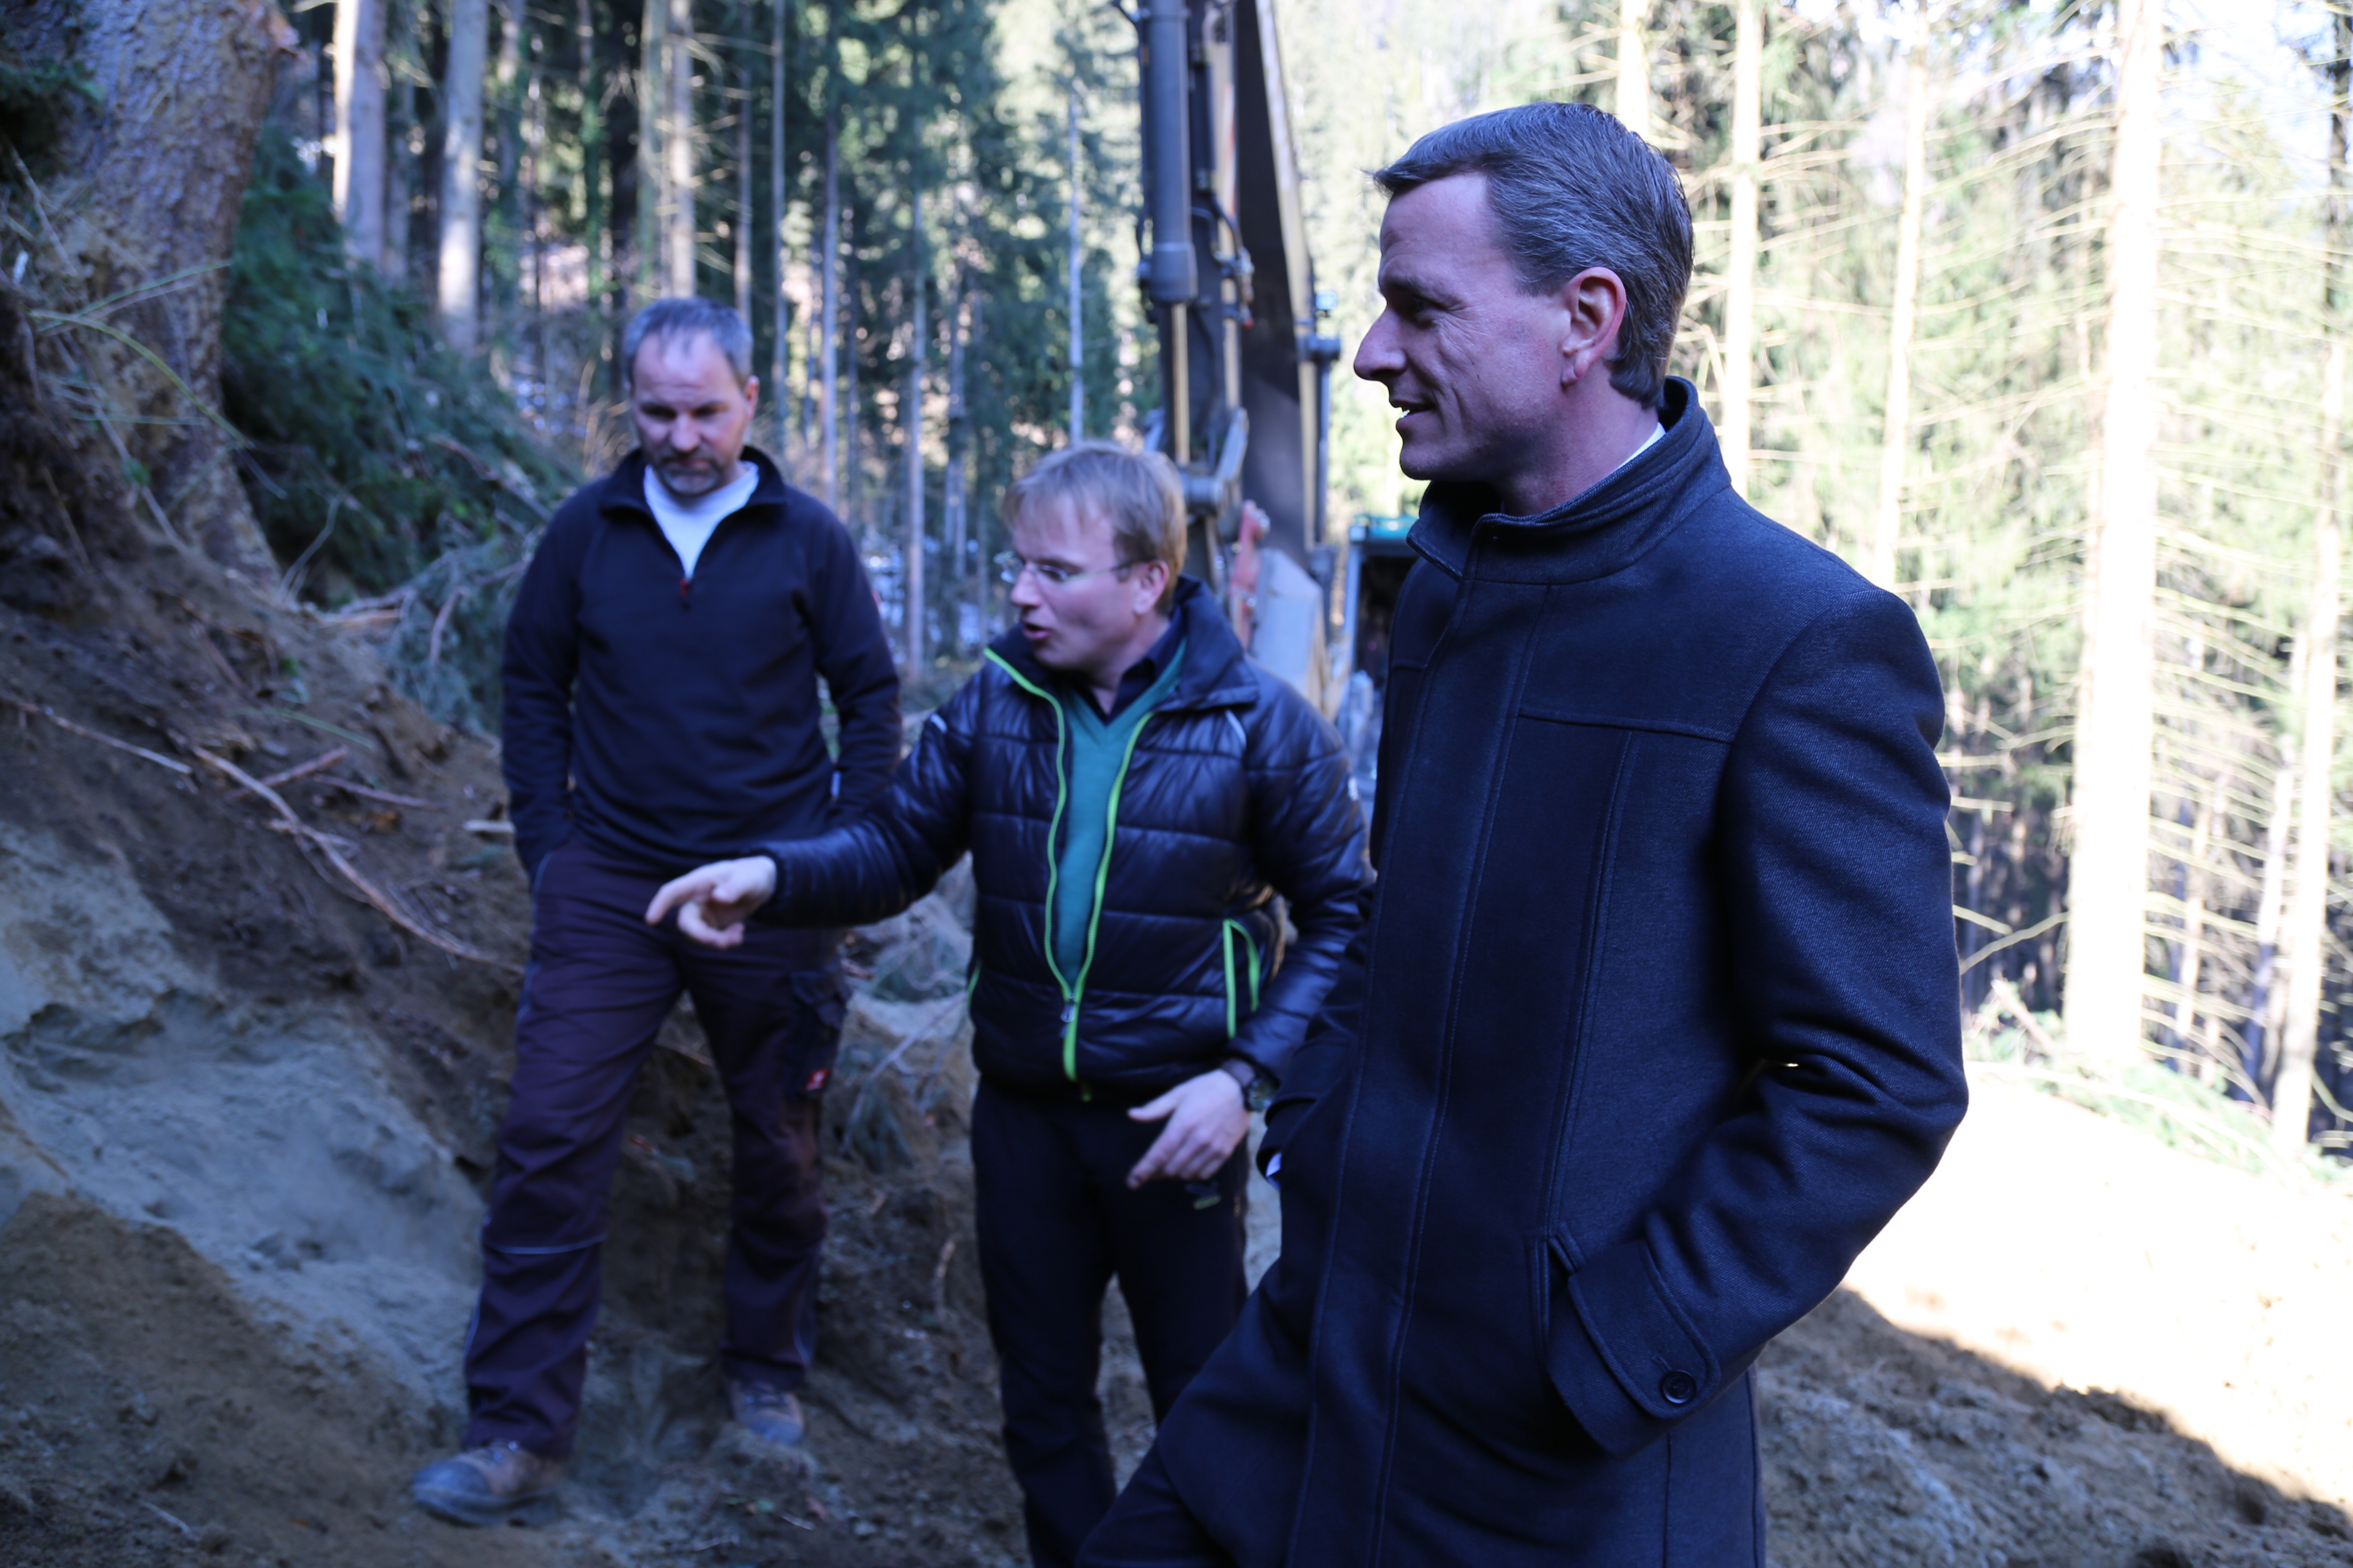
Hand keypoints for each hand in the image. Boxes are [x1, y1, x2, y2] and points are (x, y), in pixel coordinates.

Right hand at [645, 856, 777, 946]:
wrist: (762, 884)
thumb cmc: (753, 875)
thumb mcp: (749, 880)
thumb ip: (735, 888)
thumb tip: (718, 897)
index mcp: (700, 881)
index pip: (673, 892)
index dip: (659, 905)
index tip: (650, 921)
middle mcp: (697, 898)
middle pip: (686, 921)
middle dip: (701, 936)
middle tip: (723, 943)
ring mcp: (703, 912)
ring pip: (698, 933)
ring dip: (715, 941)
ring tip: (738, 937)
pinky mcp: (712, 923)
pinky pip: (711, 938)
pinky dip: (725, 940)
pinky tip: (739, 933)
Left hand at [1126, 1069, 1248, 1187]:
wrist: (1241, 1088)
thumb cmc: (1206, 1088)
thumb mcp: (1178, 1093)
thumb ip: (1155, 1108)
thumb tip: (1131, 1115)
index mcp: (1182, 1124)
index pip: (1158, 1155)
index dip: (1143, 1171)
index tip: (1132, 1182)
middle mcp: (1197, 1140)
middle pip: (1170, 1169)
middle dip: (1156, 1173)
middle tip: (1150, 1170)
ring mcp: (1213, 1148)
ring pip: (1186, 1174)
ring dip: (1173, 1174)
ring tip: (1167, 1167)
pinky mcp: (1225, 1152)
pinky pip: (1204, 1174)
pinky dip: (1192, 1174)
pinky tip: (1187, 1167)